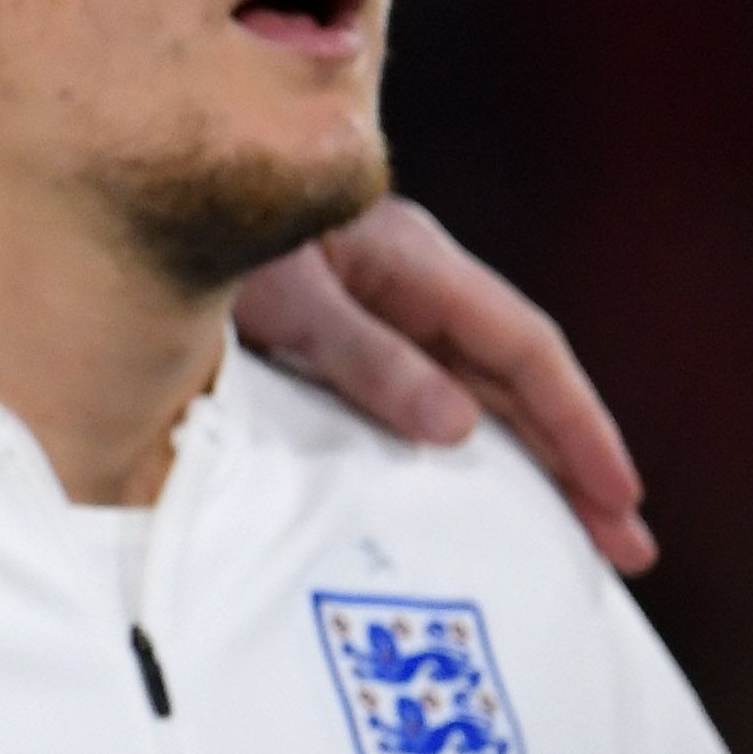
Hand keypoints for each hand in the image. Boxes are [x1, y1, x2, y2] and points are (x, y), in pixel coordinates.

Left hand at [238, 198, 651, 573]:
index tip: (614, 494)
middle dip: (572, 461)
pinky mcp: (331, 337)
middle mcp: (406, 283)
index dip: (575, 423)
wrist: (128, 204)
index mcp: (410, 259)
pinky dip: (457, 447)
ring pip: (472, 393)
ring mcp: (373, 309)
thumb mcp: (283, 296)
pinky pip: (416, 397)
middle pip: (510, 380)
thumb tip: (456, 427)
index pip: (521, 347)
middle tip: (623, 549)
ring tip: (572, 538)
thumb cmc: (197, 234)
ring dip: (523, 463)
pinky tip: (472, 497)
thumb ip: (364, 357)